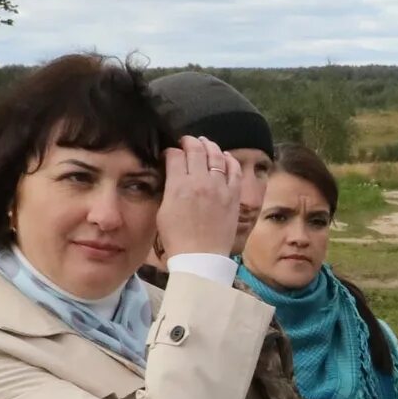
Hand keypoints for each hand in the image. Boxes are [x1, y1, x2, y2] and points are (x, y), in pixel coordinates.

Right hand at [156, 137, 244, 263]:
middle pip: (196, 150)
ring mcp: (220, 187)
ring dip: (209, 146)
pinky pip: (234, 169)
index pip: (175, 155)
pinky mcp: (234, 195)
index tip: (170, 154)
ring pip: (216, 155)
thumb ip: (169, 187)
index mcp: (179, 185)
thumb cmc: (177, 238)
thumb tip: (172, 174)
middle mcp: (200, 181)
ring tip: (205, 143)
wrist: (201, 257)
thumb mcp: (163, 210)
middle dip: (189, 142)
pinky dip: (229, 160)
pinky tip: (225, 157)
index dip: (171, 151)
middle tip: (186, 142)